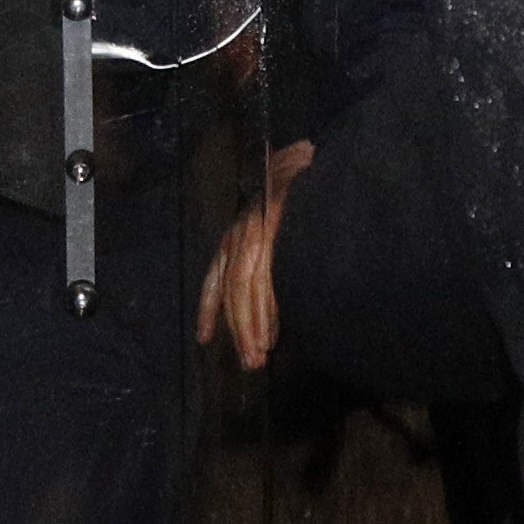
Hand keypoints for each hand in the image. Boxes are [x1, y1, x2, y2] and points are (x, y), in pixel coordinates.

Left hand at [203, 139, 316, 371]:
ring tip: (258, 357)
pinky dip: (268, 310)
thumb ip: (275, 255)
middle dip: (238, 327)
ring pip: (246, 289)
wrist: (319, 162)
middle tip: (249, 361)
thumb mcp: (284, 222)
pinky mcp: (270, 230)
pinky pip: (265, 279)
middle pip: (232, 289)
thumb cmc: (305, 192)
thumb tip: (271, 292)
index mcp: (240, 232)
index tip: (204, 337)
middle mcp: (241, 232)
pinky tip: (272, 333)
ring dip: (252, 326)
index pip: (218, 276)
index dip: (210, 308)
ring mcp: (255, 231)